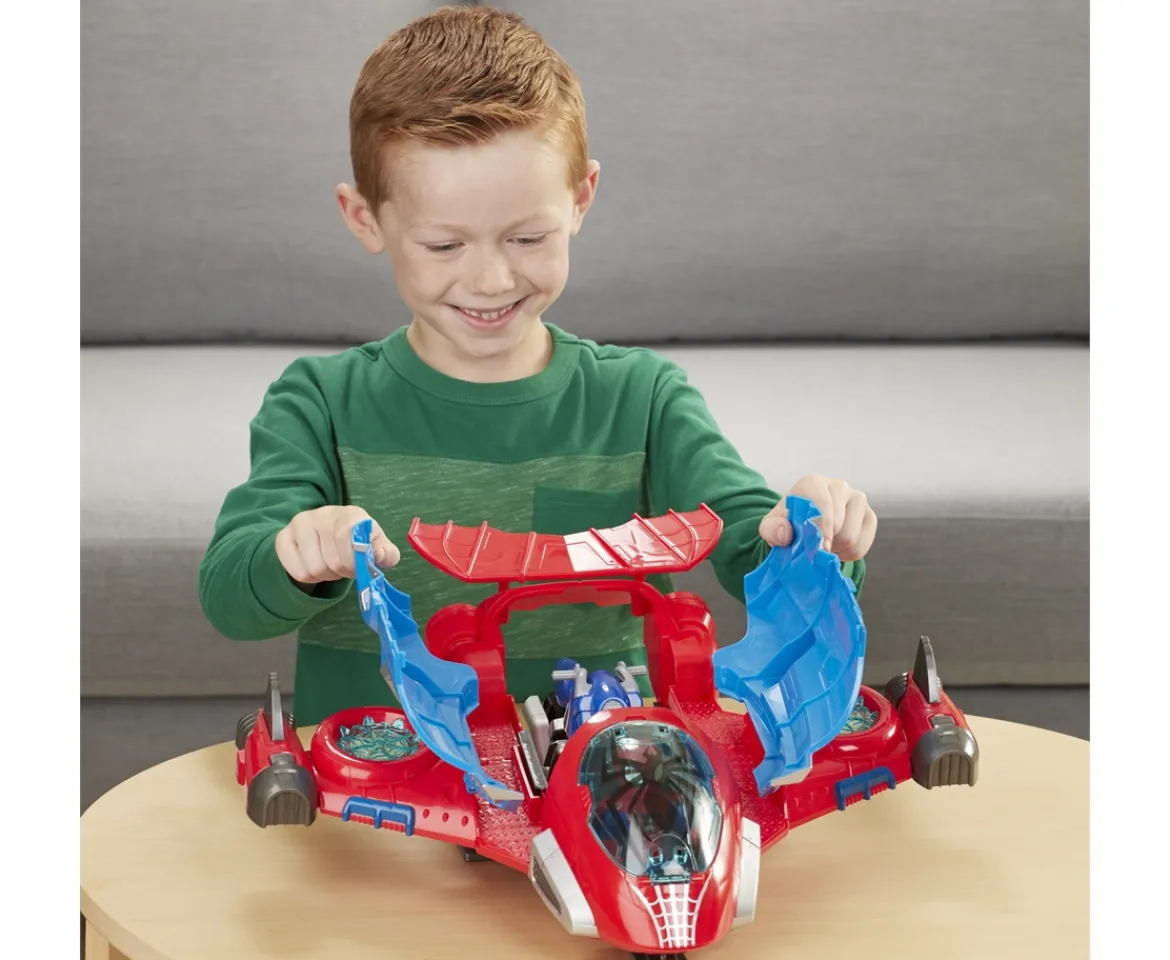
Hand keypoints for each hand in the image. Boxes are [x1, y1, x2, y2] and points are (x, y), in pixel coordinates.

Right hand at [275, 505, 400, 584]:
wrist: (327, 533)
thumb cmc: (356, 541)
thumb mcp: (376, 546)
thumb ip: (386, 553)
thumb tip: (380, 556)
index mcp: (349, 514)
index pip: (346, 537)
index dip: (353, 561)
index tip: (358, 568)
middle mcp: (322, 514)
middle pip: (332, 559)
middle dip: (342, 571)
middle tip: (345, 568)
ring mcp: (300, 524)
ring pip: (314, 568)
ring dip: (326, 575)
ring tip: (331, 565)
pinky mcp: (283, 538)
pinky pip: (297, 572)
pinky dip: (309, 578)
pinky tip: (315, 565)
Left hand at [758, 475, 877, 560]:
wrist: (803, 526)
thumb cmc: (788, 524)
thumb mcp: (771, 527)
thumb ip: (773, 530)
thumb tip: (785, 535)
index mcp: (814, 483)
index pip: (823, 504)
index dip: (819, 530)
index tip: (814, 548)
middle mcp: (839, 486)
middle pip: (839, 526)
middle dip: (825, 543)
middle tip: (812, 546)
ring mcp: (858, 499)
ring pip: (852, 537)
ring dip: (835, 549)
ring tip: (823, 545)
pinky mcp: (869, 516)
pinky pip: (863, 544)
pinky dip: (848, 553)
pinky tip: (836, 547)